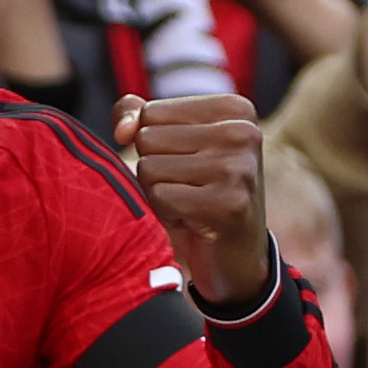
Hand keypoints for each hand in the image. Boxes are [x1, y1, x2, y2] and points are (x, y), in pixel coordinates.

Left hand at [117, 86, 269, 304]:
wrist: (235, 257)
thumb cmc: (196, 194)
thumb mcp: (169, 146)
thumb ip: (136, 117)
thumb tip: (123, 130)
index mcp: (234, 109)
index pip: (150, 113)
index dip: (153, 146)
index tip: (187, 165)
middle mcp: (243, 132)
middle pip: (148, 139)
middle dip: (155, 170)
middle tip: (188, 189)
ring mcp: (240, 168)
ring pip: (149, 168)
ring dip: (158, 194)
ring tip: (189, 204)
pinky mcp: (230, 203)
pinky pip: (160, 197)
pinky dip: (166, 214)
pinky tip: (192, 221)